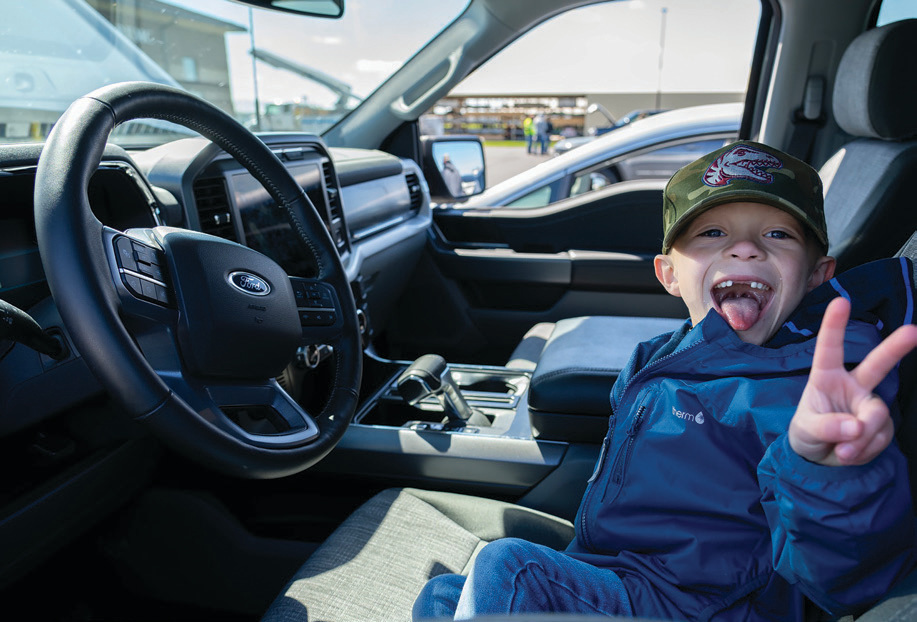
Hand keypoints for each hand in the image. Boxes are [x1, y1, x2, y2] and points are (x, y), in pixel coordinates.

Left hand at [789, 297, 916, 465]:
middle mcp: (852, 385)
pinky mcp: (882, 426)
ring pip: (875, 417)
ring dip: (860, 439)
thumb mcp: (806, 430)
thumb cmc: (807, 433)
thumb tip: (857, 426)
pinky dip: (864, 450)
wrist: (819, 458)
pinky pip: (880, 438)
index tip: (841, 301)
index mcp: (826, 377)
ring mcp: (870, 404)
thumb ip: (827, 427)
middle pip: (877, 365)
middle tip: (914, 331)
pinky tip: (851, 453)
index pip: (829, 349)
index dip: (834, 326)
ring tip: (842, 451)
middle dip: (896, 348)